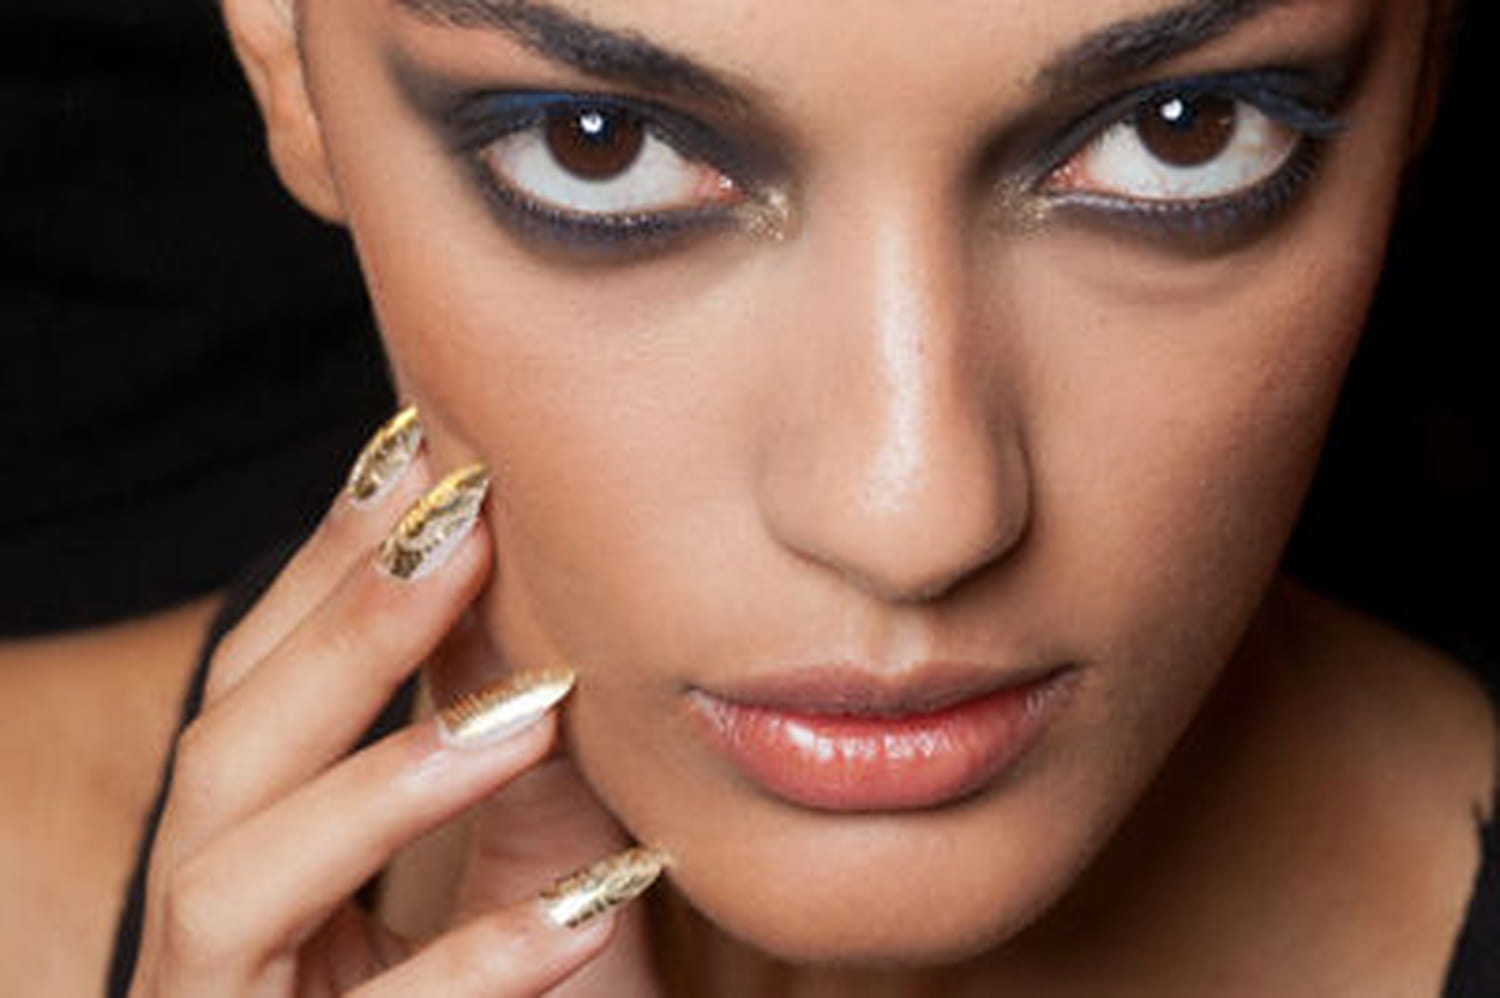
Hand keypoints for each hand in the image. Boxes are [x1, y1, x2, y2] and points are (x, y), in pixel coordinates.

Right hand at [126, 409, 665, 996]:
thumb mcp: (530, 867)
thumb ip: (518, 749)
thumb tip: (543, 588)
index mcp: (257, 852)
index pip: (262, 683)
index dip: (330, 566)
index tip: (422, 454)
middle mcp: (214, 933)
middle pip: (226, 756)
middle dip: (341, 633)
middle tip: (462, 524)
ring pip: (235, 883)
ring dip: (383, 782)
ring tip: (530, 711)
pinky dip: (471, 967)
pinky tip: (581, 905)